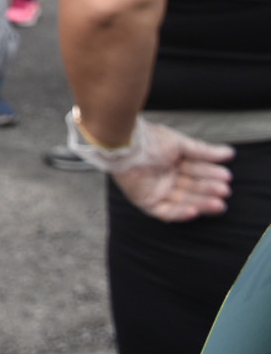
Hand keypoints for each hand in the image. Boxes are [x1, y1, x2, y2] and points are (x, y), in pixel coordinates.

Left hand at [111, 123, 234, 222]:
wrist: (125, 144)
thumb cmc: (149, 140)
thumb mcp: (179, 144)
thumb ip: (203, 151)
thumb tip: (229, 153)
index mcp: (172, 163)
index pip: (196, 171)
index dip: (211, 174)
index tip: (227, 176)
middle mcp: (165, 178)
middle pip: (192, 188)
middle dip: (209, 190)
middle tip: (225, 190)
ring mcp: (156, 191)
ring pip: (183, 201)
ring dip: (201, 203)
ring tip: (218, 203)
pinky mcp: (146, 202)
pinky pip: (166, 212)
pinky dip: (181, 213)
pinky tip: (195, 211)